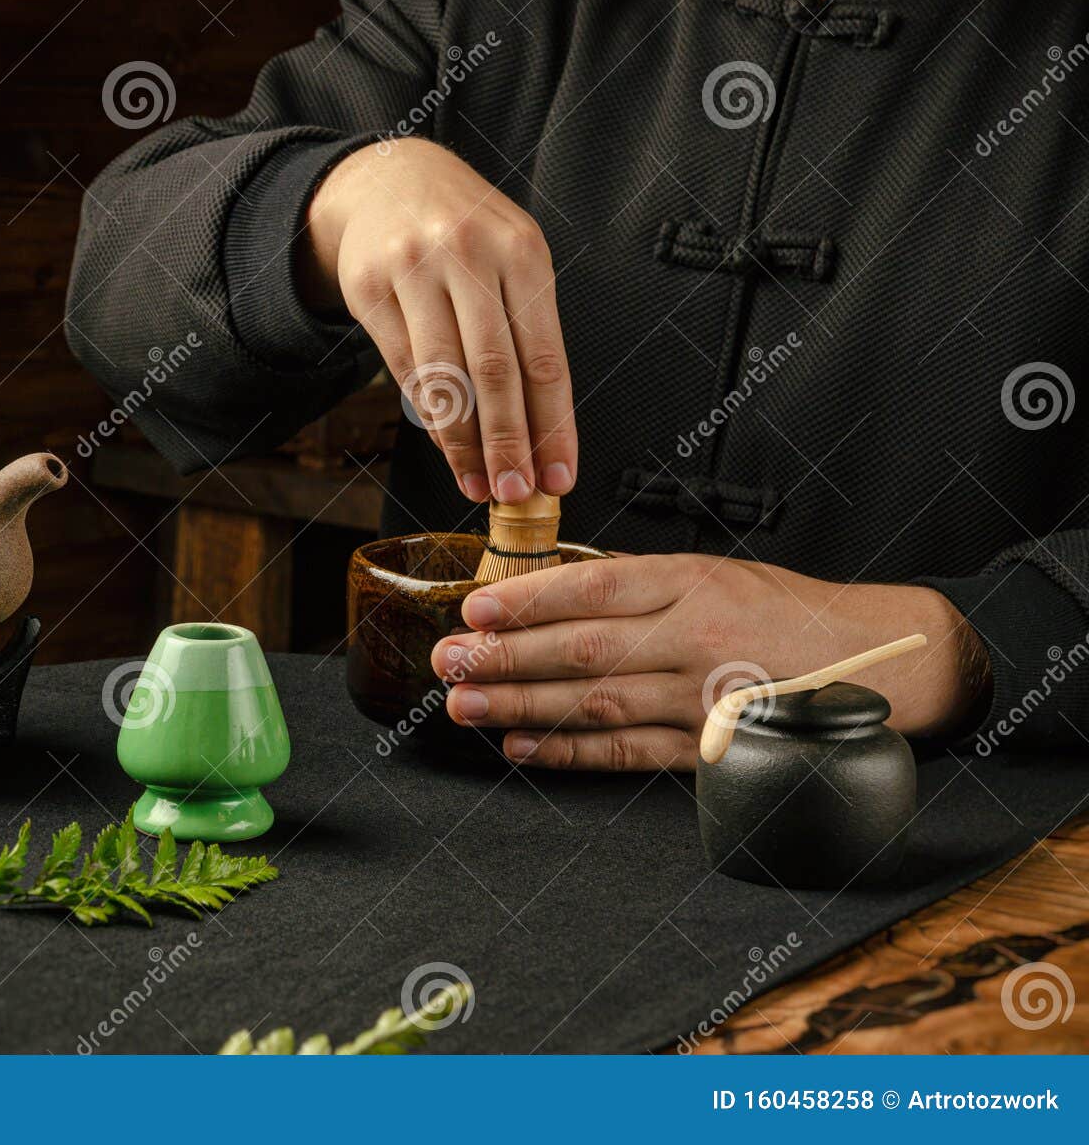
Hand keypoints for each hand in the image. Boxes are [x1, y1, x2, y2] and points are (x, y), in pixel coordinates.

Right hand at [297, 138, 575, 503]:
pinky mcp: (369, 287)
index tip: (559, 477)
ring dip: (463, 443)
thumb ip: (528, 332)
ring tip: (479, 483)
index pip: (545, 356)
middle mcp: (469, 254)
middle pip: (495, 371)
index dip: (554, 425)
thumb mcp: (512, 261)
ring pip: (444, 377)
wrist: (392, 179)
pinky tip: (446, 447)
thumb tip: (542, 431)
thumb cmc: (467, 234)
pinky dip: (428, 417)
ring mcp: (414, 268)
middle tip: (517, 493)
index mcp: (522, 252)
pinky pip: (403, 368)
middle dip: (510, 443)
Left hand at [430, 554, 991, 770]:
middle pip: (582, 648)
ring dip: (521, 705)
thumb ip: (637, 583)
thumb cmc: (786, 609)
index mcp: (692, 583)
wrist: (874, 660)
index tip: (474, 607)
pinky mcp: (708, 747)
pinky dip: (569, 752)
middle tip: (448, 660)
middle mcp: (694, 638)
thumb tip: (549, 590)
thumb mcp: (714, 571)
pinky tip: (521, 745)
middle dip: (504, 656)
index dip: (526, 599)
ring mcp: (701, 698)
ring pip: (595, 702)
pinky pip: (627, 752)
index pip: (593, 587)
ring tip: (465, 704)